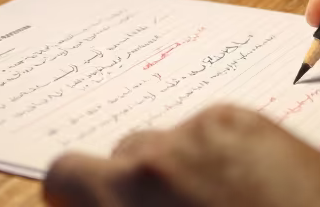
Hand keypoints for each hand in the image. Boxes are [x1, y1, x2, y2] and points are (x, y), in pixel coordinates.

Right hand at [43, 105, 319, 206]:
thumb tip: (112, 203)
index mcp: (138, 192)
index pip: (64, 173)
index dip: (72, 197)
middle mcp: (168, 151)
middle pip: (123, 155)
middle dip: (134, 188)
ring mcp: (215, 128)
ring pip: (172, 142)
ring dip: (180, 172)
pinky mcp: (255, 122)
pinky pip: (213, 133)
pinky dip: (218, 160)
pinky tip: (251, 195)